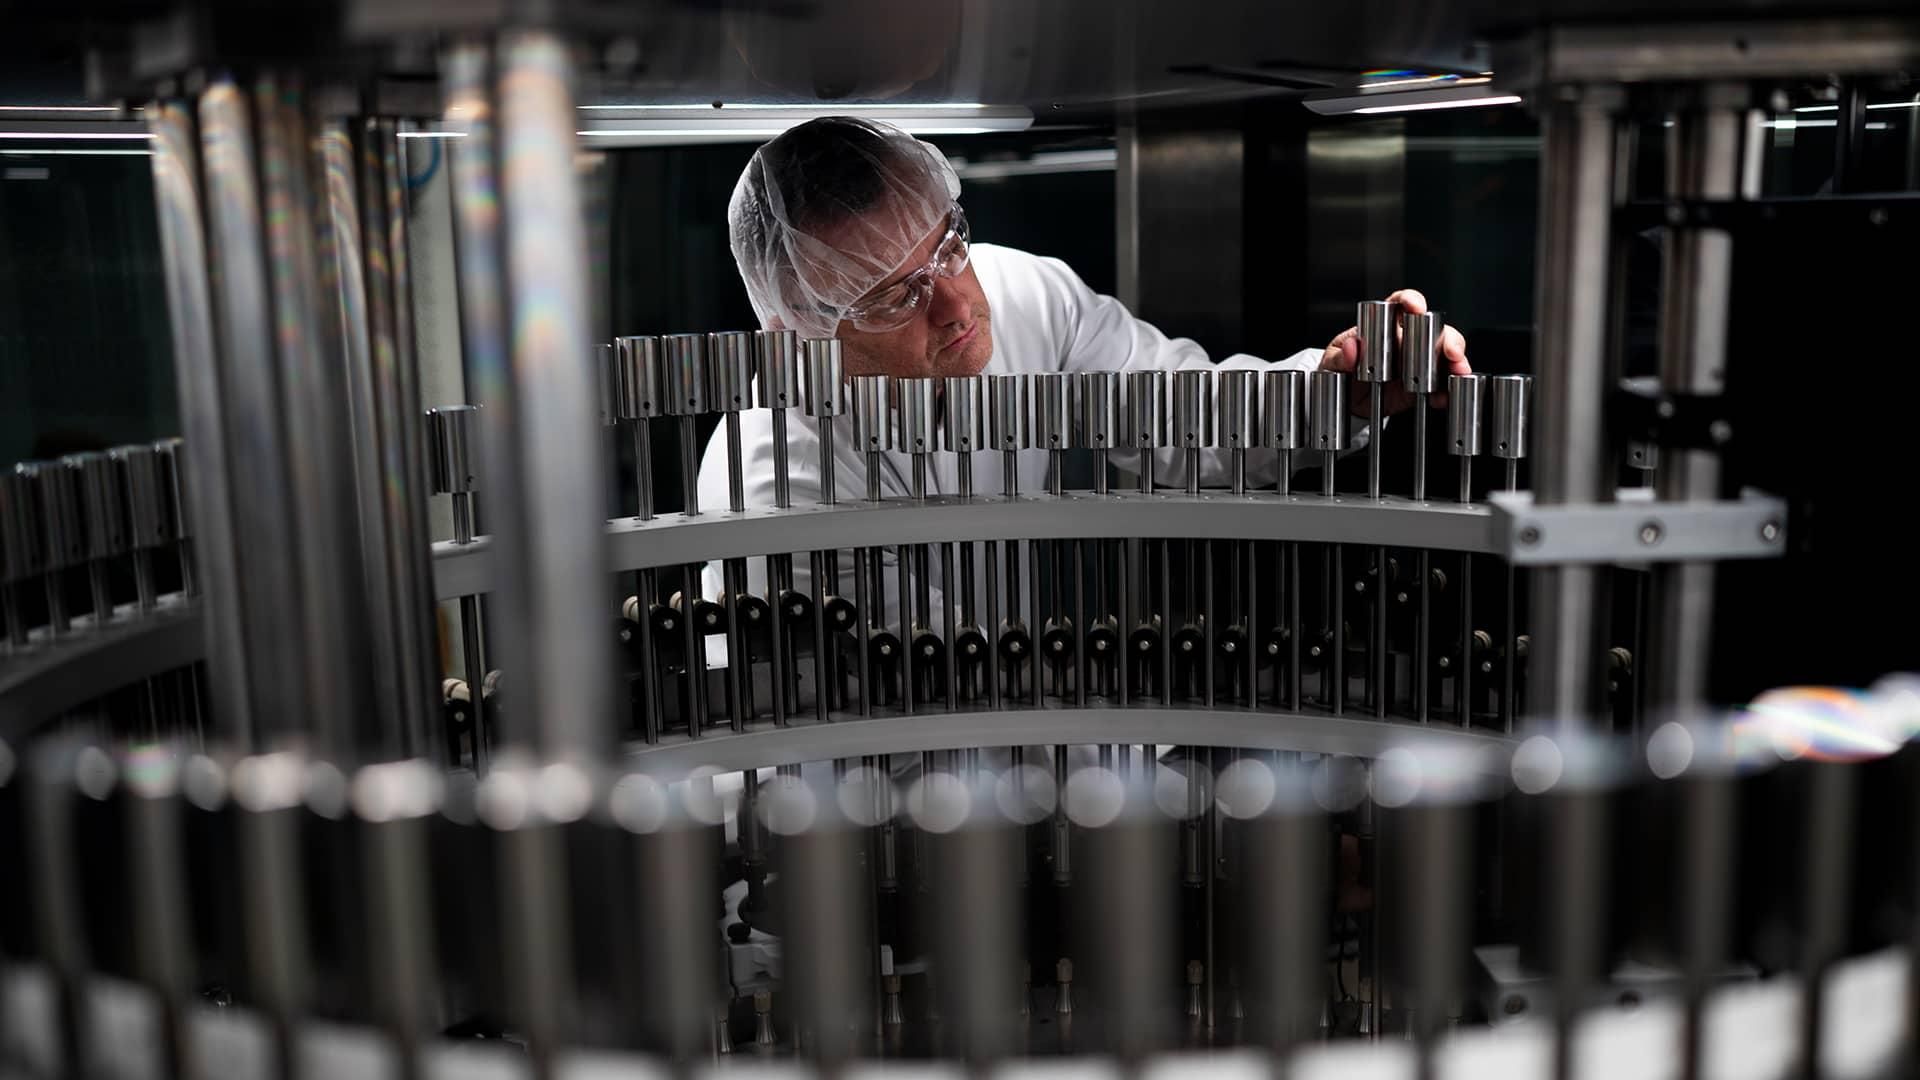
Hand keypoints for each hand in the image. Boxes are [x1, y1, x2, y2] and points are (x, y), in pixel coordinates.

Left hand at [1318, 288, 1471, 417]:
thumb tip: (1351, 348)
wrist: (1345, 400)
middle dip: (1447, 338)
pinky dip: (1446, 392)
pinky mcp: (1424, 384)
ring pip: (1446, 355)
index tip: (1415, 307)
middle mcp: (1407, 339)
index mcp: (1384, 325)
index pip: (1401, 304)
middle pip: (1435, 330)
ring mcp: (1419, 361)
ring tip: (1457, 373)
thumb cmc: (1341, 369)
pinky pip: (1442, 385)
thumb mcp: (1331, 361)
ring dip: (1456, 363)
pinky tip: (1445, 398)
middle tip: (1450, 351)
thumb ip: (1339, 355)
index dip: (1411, 301)